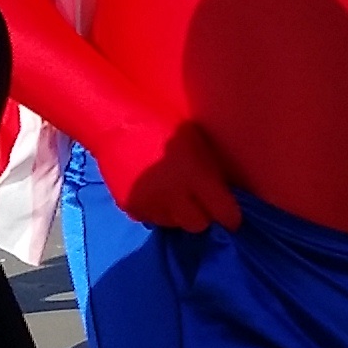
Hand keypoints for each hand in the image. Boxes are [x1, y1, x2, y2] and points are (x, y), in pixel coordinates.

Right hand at [99, 115, 245, 231]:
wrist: (117, 122)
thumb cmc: (165, 124)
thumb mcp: (199, 144)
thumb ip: (213, 174)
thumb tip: (226, 198)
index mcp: (194, 174)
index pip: (223, 213)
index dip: (230, 216)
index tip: (230, 215)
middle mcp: (172, 194)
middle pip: (198, 225)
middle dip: (202, 215)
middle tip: (199, 202)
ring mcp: (149, 203)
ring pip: (175, 224)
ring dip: (178, 213)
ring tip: (171, 192)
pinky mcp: (131, 207)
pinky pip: (153, 219)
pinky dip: (157, 210)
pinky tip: (153, 191)